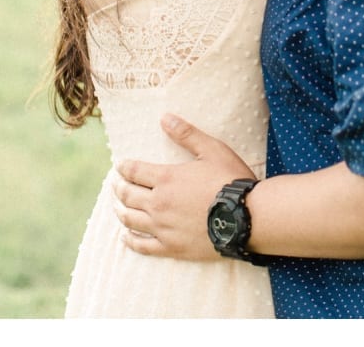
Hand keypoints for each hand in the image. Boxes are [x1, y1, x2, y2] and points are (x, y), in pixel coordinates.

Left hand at [112, 115, 254, 261]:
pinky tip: (126, 237)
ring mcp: (163, 227)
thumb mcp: (212, 150)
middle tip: (116, 184)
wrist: (247, 217)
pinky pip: (143, 246)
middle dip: (119, 188)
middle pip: (128, 195)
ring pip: (130, 220)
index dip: (124, 167)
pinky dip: (131, 240)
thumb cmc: (230, 180)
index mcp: (166, 178)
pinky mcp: (171, 247)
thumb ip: (187, 134)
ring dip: (120, 211)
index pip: (134, 171)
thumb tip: (165, 118)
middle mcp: (159, 203)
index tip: (120, 165)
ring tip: (117, 207)